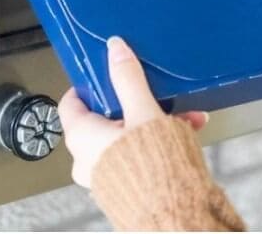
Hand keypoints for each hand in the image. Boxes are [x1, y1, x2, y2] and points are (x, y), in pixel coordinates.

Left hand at [58, 36, 207, 187]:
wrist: (175, 212)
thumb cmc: (152, 167)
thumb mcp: (143, 112)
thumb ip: (129, 79)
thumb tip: (115, 49)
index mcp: (83, 139)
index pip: (72, 103)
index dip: (89, 85)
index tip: (105, 72)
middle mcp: (88, 160)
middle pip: (108, 118)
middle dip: (139, 102)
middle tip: (157, 93)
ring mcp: (107, 175)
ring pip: (129, 136)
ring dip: (157, 121)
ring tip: (186, 115)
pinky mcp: (127, 186)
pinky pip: (141, 154)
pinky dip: (161, 140)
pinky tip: (189, 131)